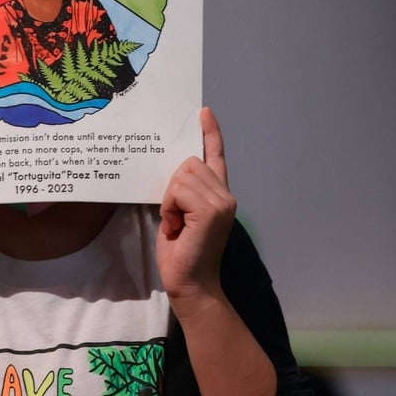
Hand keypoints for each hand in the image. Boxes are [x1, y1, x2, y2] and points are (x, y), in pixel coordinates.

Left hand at [156, 107, 235, 313]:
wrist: (189, 284)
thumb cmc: (180, 253)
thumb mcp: (179, 214)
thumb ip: (183, 192)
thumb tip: (174, 174)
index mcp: (217, 194)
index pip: (215, 155)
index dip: (210, 132)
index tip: (204, 111)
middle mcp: (225, 193)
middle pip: (188, 162)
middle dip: (172, 187)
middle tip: (174, 217)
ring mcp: (222, 201)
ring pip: (181, 175)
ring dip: (170, 199)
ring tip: (176, 224)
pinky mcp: (212, 210)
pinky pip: (179, 190)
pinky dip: (170, 207)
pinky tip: (177, 227)